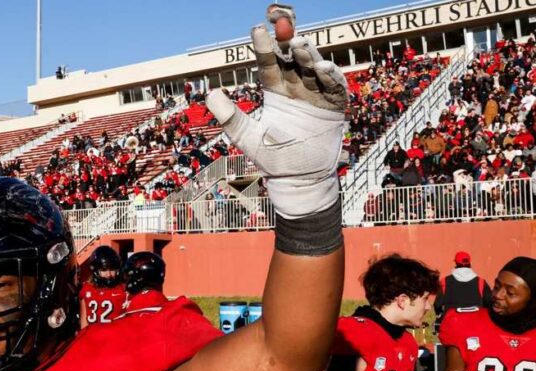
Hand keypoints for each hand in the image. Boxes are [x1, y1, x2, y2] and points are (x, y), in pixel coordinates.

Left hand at [205, 4, 347, 218]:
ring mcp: (316, 95)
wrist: (298, 179)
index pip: (268, 63)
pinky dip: (329, 77)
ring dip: (308, 54)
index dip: (265, 45)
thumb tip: (210, 94)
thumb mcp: (246, 136)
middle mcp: (296, 87)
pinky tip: (322, 67)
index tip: (258, 28)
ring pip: (312, 67)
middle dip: (289, 35)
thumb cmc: (272, 157)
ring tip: (298, 43)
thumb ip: (229, 116)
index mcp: (275, 90)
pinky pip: (333, 88)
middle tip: (283, 16)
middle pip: (293, 56)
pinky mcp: (333, 107)